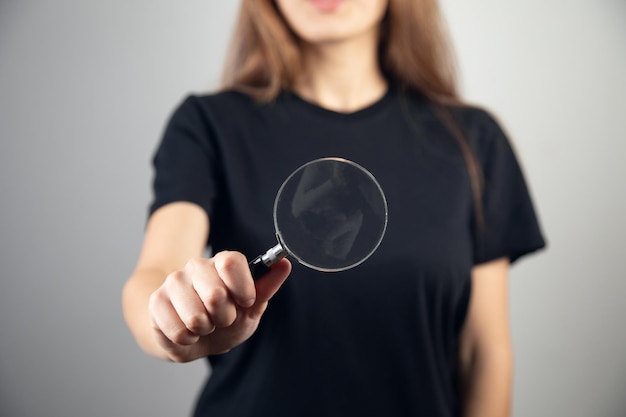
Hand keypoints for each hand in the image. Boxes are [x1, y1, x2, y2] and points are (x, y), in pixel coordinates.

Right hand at [148, 250, 290, 361]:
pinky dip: (188, 340)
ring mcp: (173, 282)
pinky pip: (178, 331)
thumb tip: (284, 264)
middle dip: (224, 317)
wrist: (193, 336)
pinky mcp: (156, 302)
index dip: (242, 289)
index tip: (246, 302)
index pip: (231, 262)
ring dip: (205, 330)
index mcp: (222, 262)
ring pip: (196, 317)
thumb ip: (267, 286)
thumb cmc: (225, 319)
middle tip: (222, 318)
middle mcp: (197, 266)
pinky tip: (188, 332)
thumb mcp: (251, 307)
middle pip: (215, 295)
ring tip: (205, 325)